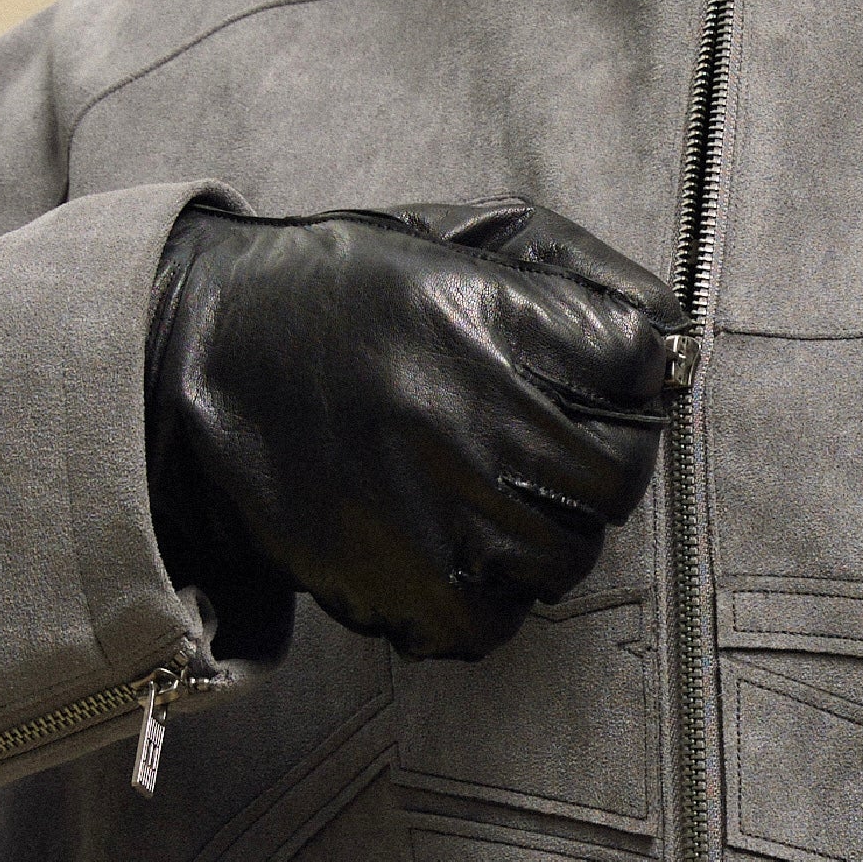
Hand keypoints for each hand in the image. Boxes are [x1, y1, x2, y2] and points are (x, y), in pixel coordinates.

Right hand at [146, 196, 678, 661]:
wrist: (190, 360)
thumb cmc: (335, 294)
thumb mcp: (446, 237)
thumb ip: (569, 267)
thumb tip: (672, 338)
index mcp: (482, 314)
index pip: (639, 360)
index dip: (636, 369)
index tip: (610, 373)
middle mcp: (465, 414)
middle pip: (616, 475)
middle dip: (601, 464)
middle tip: (553, 451)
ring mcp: (432, 508)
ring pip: (565, 557)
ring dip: (545, 536)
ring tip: (493, 500)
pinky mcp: (394, 581)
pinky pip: (494, 624)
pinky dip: (487, 602)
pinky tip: (453, 554)